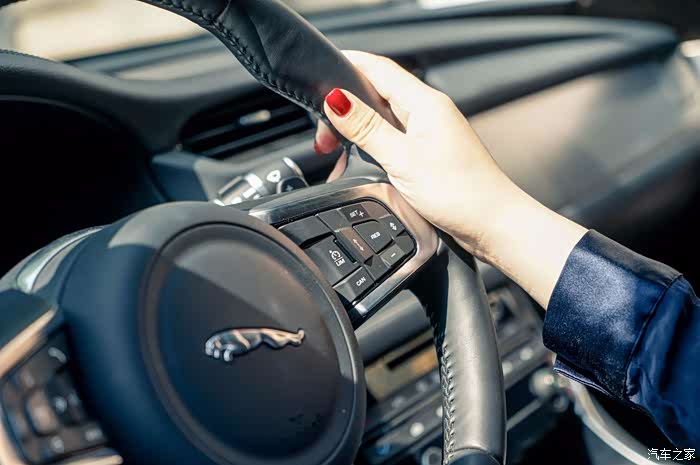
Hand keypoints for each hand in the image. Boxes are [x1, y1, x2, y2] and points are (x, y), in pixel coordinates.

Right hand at [315, 51, 586, 306]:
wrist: (492, 223)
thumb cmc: (461, 192)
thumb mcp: (402, 159)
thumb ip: (367, 128)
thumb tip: (337, 100)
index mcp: (424, 102)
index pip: (378, 68)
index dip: (348, 66)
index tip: (320, 73)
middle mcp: (429, 111)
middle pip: (377, 93)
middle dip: (345, 108)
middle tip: (324, 135)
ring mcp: (430, 131)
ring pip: (384, 117)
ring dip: (357, 129)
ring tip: (337, 150)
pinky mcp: (430, 151)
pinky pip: (394, 137)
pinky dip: (373, 145)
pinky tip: (364, 161)